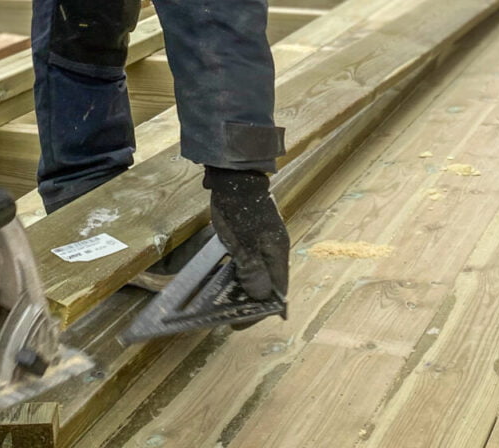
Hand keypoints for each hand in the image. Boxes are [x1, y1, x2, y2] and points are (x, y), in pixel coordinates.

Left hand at [205, 166, 288, 308]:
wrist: (234, 177)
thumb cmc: (239, 211)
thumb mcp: (244, 244)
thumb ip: (253, 271)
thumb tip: (262, 297)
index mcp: (277, 253)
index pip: (276, 291)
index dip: (262, 310)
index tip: (241, 322)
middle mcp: (273, 250)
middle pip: (266, 283)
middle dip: (250, 300)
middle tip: (228, 313)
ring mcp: (263, 241)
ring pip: (255, 271)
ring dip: (241, 285)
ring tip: (222, 298)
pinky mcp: (250, 234)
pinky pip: (245, 259)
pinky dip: (236, 270)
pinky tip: (221, 276)